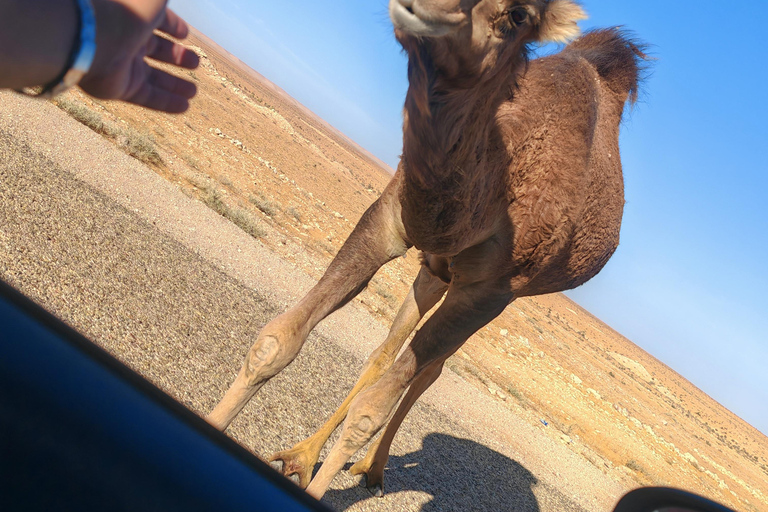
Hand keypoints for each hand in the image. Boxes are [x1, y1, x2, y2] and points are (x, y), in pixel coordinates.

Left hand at [79, 0, 199, 112]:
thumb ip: (163, 1)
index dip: (171, 25)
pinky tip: (184, 107)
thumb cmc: (126, 11)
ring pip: (153, 77)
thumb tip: (167, 2)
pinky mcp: (120, 88)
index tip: (185, 34)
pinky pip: (147, 97)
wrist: (93, 36)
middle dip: (176, 56)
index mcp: (133, 16)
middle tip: (195, 63)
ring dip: (174, 84)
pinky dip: (166, 103)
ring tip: (193, 92)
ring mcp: (122, 65)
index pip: (155, 21)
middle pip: (155, 50)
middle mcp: (127, 40)